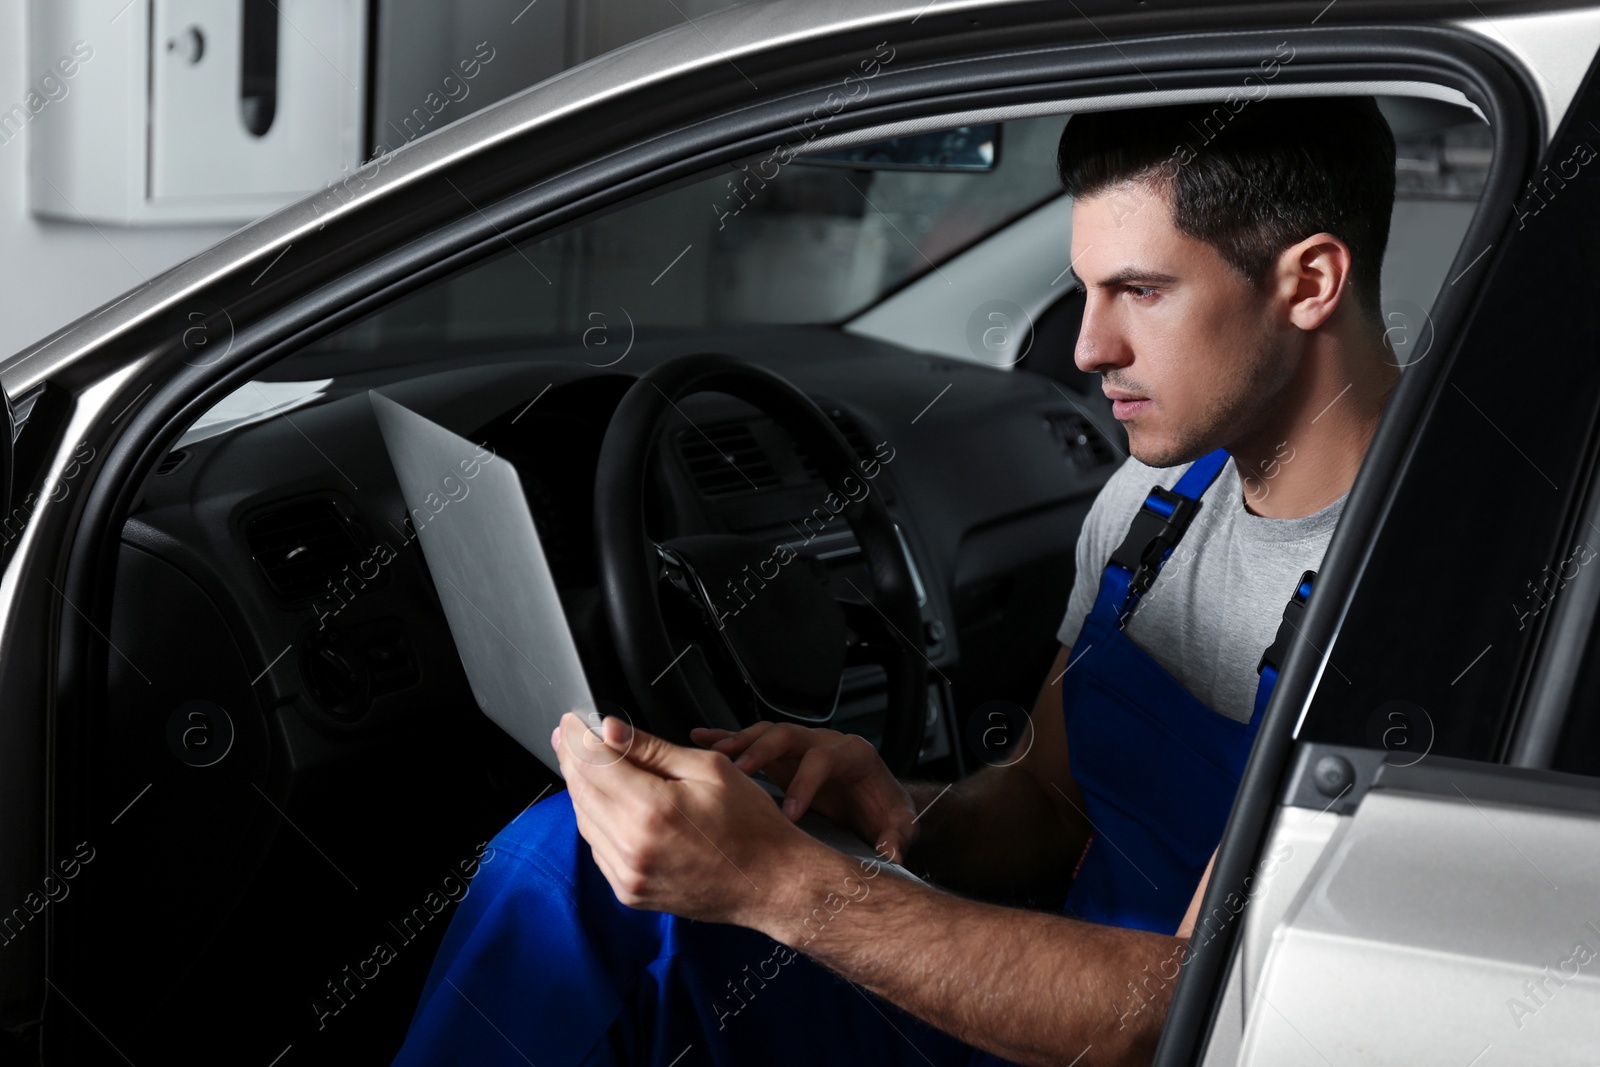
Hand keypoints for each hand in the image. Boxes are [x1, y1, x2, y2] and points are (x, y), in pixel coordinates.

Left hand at [554, 712, 826, 927]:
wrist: (771, 883)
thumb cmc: (751, 826)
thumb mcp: (709, 769)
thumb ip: (652, 750)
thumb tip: (610, 731)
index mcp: (652, 810)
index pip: (595, 763)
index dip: (579, 737)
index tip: (572, 721)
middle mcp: (632, 847)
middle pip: (581, 791)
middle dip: (573, 758)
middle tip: (568, 735)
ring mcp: (627, 875)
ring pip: (584, 820)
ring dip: (581, 788)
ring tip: (584, 763)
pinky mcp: (629, 892)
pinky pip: (598, 848)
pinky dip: (595, 820)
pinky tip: (605, 802)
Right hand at [689, 722, 918, 863]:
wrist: (880, 805)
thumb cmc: (886, 812)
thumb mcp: (900, 824)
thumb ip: (897, 837)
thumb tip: (890, 853)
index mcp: (853, 755)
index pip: (824, 759)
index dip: (805, 782)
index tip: (789, 813)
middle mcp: (824, 743)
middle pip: (789, 735)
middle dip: (761, 751)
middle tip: (736, 772)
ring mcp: (801, 748)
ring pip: (766, 733)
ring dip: (738, 743)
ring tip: (710, 754)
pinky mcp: (783, 757)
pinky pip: (752, 741)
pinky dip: (726, 738)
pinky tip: (701, 738)